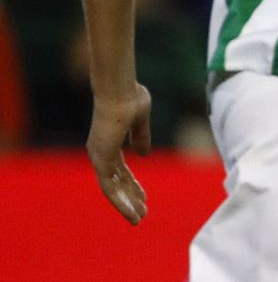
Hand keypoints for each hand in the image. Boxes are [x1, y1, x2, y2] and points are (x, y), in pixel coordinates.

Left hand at [87, 86, 151, 224]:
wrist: (120, 91)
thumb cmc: (130, 98)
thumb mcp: (140, 121)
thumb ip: (141, 138)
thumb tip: (143, 154)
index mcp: (108, 143)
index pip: (120, 171)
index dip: (133, 184)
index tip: (144, 197)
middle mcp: (100, 152)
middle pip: (116, 183)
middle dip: (130, 199)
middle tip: (142, 213)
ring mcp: (99, 157)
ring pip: (112, 189)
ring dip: (125, 205)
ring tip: (139, 218)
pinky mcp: (101, 160)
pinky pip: (109, 187)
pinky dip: (121, 201)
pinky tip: (132, 210)